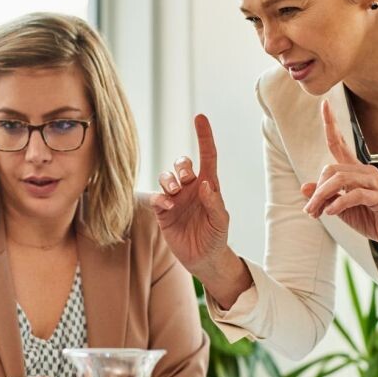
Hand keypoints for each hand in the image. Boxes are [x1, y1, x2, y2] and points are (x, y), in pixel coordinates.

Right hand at [151, 114, 231, 277]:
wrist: (203, 259)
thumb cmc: (216, 237)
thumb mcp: (220, 221)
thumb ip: (214, 203)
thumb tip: (204, 184)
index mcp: (209, 186)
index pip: (207, 156)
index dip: (204, 137)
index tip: (200, 118)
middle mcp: (191, 188)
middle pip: (182, 164)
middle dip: (181, 166)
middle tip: (184, 181)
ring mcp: (176, 199)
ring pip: (166, 177)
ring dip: (169, 180)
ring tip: (174, 194)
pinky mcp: (163, 212)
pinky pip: (157, 197)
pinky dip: (160, 198)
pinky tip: (168, 207)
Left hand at [301, 99, 377, 267]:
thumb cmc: (372, 218)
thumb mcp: (341, 208)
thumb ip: (325, 197)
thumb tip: (304, 187)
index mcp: (355, 172)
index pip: (339, 143)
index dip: (331, 124)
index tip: (324, 103)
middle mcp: (365, 172)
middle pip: (331, 169)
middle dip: (316, 191)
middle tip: (310, 210)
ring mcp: (375, 184)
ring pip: (340, 180)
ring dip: (323, 197)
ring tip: (317, 213)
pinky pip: (355, 195)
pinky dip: (339, 203)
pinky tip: (331, 212)